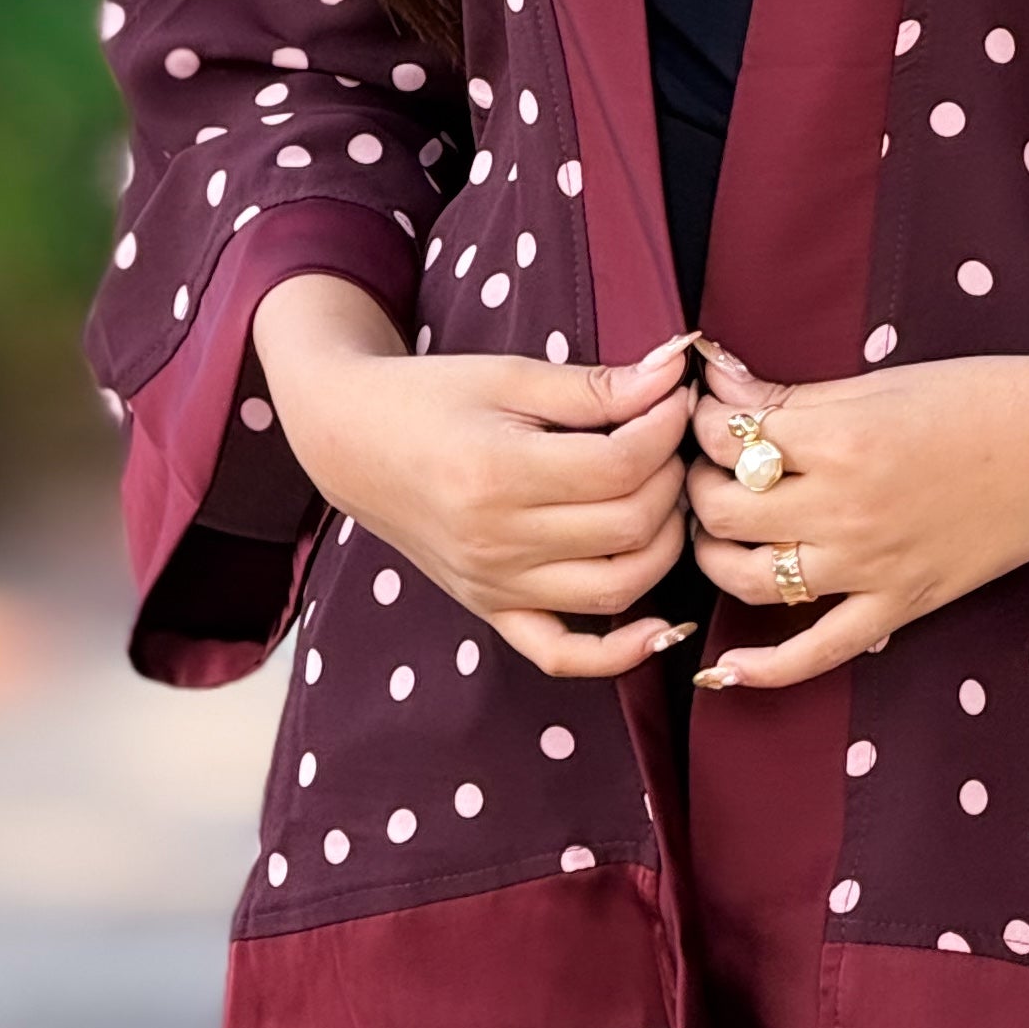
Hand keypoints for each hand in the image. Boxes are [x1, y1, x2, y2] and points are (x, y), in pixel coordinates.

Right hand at [253, 274, 694, 681]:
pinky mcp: (491, 611)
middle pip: (629, 525)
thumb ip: (594, 385)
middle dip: (671, 475)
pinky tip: (662, 628)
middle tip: (673, 438)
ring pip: (617, 588)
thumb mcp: (510, 375)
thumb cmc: (430, 398)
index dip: (666, 428)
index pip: (621, 465)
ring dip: (665, 542)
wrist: (353, 442)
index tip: (676, 396)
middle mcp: (498, 543)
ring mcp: (494, 586)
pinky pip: (563, 654)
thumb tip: (673, 372)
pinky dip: (619, 654)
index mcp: (499, 474)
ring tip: (665, 494)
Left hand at [684, 313, 1028, 695]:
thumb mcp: (883, 381)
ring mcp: (869, 567)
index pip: (728, 436)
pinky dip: (762, 670)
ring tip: (718, 530)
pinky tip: (724, 668)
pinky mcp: (897, 608)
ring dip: (714, 554)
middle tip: (706, 467)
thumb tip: (718, 384)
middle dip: (698, 483)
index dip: (701, 422)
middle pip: (724, 508)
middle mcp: (844, 507)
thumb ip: (795, 394)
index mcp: (841, 435)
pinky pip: (814, 654)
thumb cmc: (984, 396)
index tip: (703, 413)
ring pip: (749, 579)